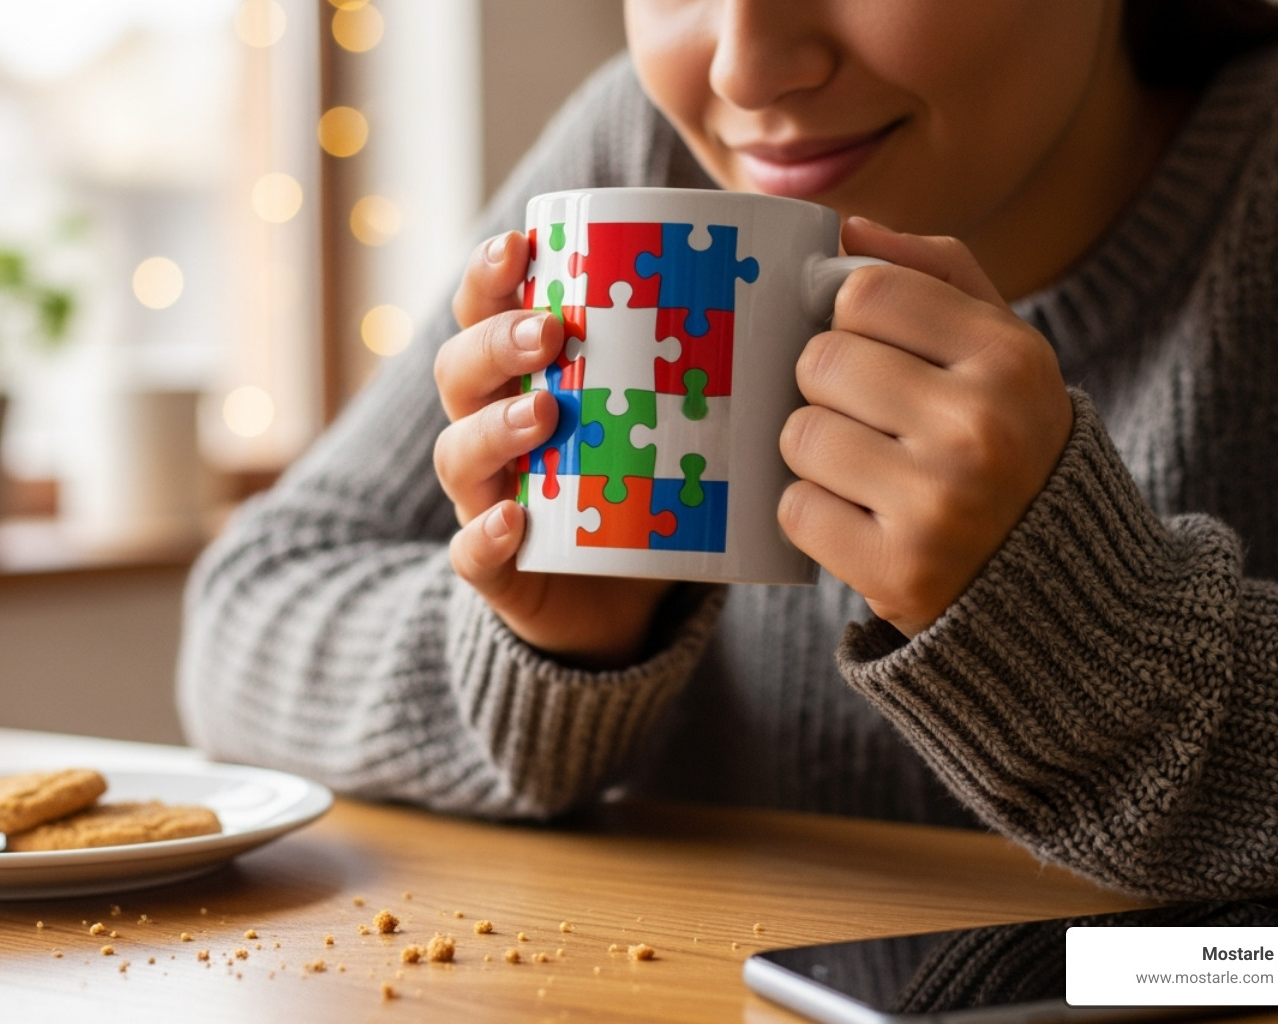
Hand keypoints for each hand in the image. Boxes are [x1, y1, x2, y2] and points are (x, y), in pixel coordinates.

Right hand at [434, 231, 673, 667]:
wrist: (621, 595)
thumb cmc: (647, 480)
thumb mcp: (673, 411)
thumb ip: (716, 354)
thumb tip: (820, 277)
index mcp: (521, 377)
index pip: (484, 311)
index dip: (489, 275)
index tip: (520, 245)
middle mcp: (488, 428)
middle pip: (460, 371)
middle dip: (497, 342)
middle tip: (552, 331)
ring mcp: (484, 498)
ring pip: (457, 454)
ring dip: (494, 428)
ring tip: (544, 415)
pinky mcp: (496, 568)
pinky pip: (471, 553)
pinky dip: (484, 536)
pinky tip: (514, 521)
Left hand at [778, 218, 1073, 636]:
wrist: (1055, 585)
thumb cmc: (1008, 443)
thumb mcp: (1004, 349)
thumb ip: (935, 275)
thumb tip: (847, 226)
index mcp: (1010, 358)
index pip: (863, 292)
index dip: (849, 319)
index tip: (875, 352)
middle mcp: (979, 427)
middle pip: (821, 360)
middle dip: (829, 388)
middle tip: (870, 420)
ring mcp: (939, 504)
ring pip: (799, 433)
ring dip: (815, 453)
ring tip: (866, 471)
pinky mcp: (897, 570)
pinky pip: (796, 509)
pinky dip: (814, 514)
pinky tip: (860, 519)